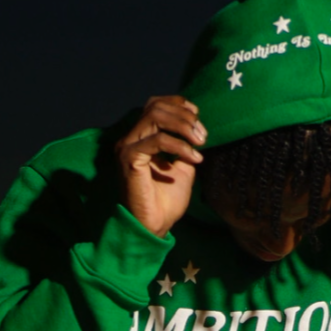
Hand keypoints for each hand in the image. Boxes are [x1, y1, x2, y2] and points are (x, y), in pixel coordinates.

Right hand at [114, 95, 206, 237]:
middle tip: (203, 135)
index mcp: (140, 138)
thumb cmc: (166, 202)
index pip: (156, 105)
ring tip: (200, 142)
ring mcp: (128, 147)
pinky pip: (157, 140)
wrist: (155, 226)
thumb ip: (185, 146)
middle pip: (156, 106)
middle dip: (185, 117)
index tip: (199, 120)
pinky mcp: (130, 157)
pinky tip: (194, 158)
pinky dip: (179, 146)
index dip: (179, 106)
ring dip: (183, 126)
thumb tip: (197, 130)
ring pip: (155, 116)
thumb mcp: (182, 168)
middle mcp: (131, 138)